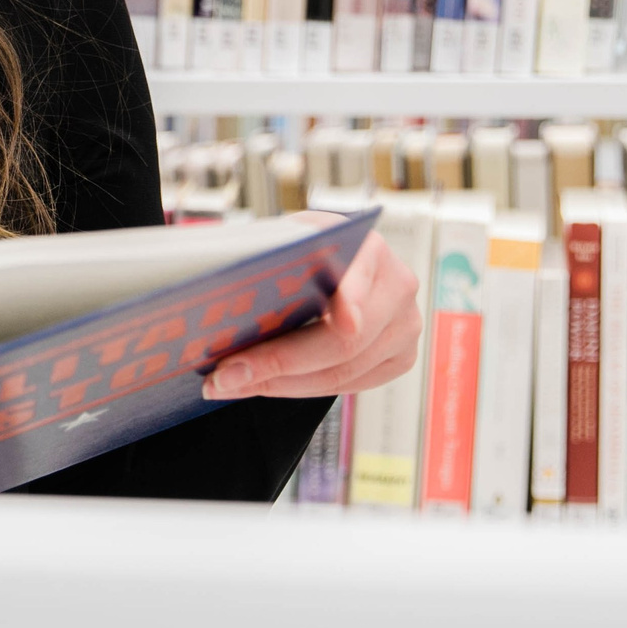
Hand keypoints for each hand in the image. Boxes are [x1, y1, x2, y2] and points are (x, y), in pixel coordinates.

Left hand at [200, 227, 420, 401]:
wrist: (339, 265)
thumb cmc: (305, 253)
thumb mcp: (289, 239)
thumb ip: (269, 254)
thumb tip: (222, 281)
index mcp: (370, 248)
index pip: (360, 277)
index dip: (352, 300)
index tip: (342, 322)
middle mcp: (397, 286)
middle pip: (343, 341)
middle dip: (278, 362)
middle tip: (225, 374)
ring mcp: (405, 326)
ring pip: (340, 372)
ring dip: (278, 383)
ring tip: (226, 384)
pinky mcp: (400, 358)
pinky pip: (348, 386)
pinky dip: (298, 389)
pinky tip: (258, 384)